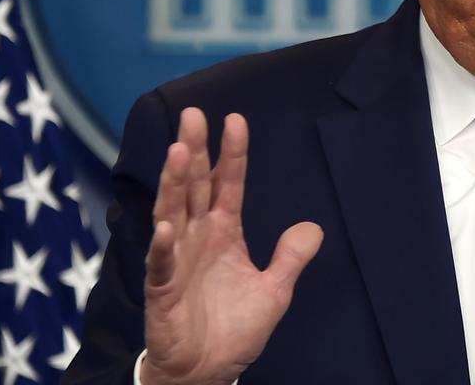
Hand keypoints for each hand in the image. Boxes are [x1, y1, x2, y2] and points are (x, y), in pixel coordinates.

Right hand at [140, 108, 323, 384]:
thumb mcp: (275, 291)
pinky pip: (161, 264)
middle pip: (195, 186)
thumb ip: (291, 257)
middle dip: (195, 151)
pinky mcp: (163, 289)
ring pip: (173, 213)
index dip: (232, 153)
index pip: (228, 184)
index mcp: (224, 232)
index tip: (235, 120)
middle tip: (192, 115)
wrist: (207, 371)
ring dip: (174, 184)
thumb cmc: (234, 329)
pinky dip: (161, 245)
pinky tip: (165, 226)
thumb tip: (313, 226)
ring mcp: (177, 260)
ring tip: (179, 152)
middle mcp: (198, 238)